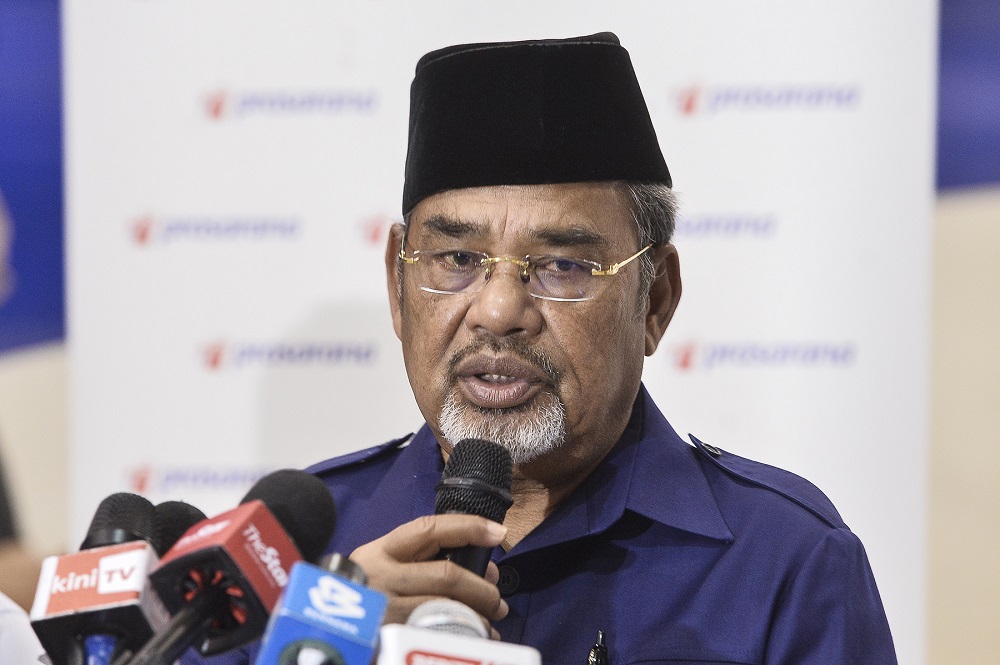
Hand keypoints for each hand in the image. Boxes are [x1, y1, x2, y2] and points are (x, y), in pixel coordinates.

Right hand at [349, 514, 508, 632]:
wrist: (321, 625)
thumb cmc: (364, 591)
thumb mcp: (384, 565)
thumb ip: (424, 560)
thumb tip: (484, 571)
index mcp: (382, 550)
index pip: (429, 529)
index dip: (467, 527)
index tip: (497, 533)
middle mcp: (381, 576)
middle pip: (445, 575)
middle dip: (481, 588)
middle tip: (497, 600)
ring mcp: (382, 609)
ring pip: (442, 607)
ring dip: (475, 615)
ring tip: (489, 623)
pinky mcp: (384, 636)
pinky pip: (431, 634)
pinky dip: (458, 636)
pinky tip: (472, 639)